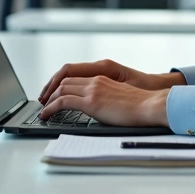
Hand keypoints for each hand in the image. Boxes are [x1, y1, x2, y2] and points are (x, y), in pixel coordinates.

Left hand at [37, 59, 182, 103]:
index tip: (54, 96)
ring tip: (43, 111)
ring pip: (61, 89)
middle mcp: (96, 80)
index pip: (75, 78)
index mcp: (103, 78)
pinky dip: (51, 108)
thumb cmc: (142, 106)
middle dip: (51, 92)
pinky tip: (47, 115)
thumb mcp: (121, 97)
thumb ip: (108, 99)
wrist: (151, 105)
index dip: (61, 86)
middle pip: (65, 81)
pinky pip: (63, 101)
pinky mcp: (91, 101)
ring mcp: (93, 89)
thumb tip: (101, 110)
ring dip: (49, 100)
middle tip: (44, 103)